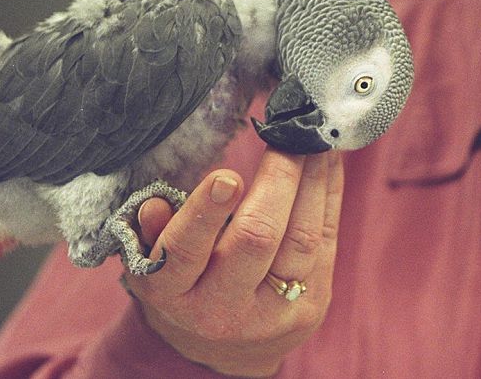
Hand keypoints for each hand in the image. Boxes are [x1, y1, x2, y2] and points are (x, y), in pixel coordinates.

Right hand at [127, 148, 343, 376]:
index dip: (205, 213)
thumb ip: (153, 231)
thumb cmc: (183, 282)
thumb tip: (154, 205)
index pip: (184, 253)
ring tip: (312, 140)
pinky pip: (325, 240)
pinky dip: (329, 194)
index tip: (225, 176)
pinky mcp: (311, 306)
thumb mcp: (152, 258)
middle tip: (286, 136)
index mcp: (172, 294)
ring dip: (311, 180)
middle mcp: (222, 309)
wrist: (225, 345)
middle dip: (276, 182)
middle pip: (256, 240)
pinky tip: (328, 161)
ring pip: (301, 238)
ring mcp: (273, 312)